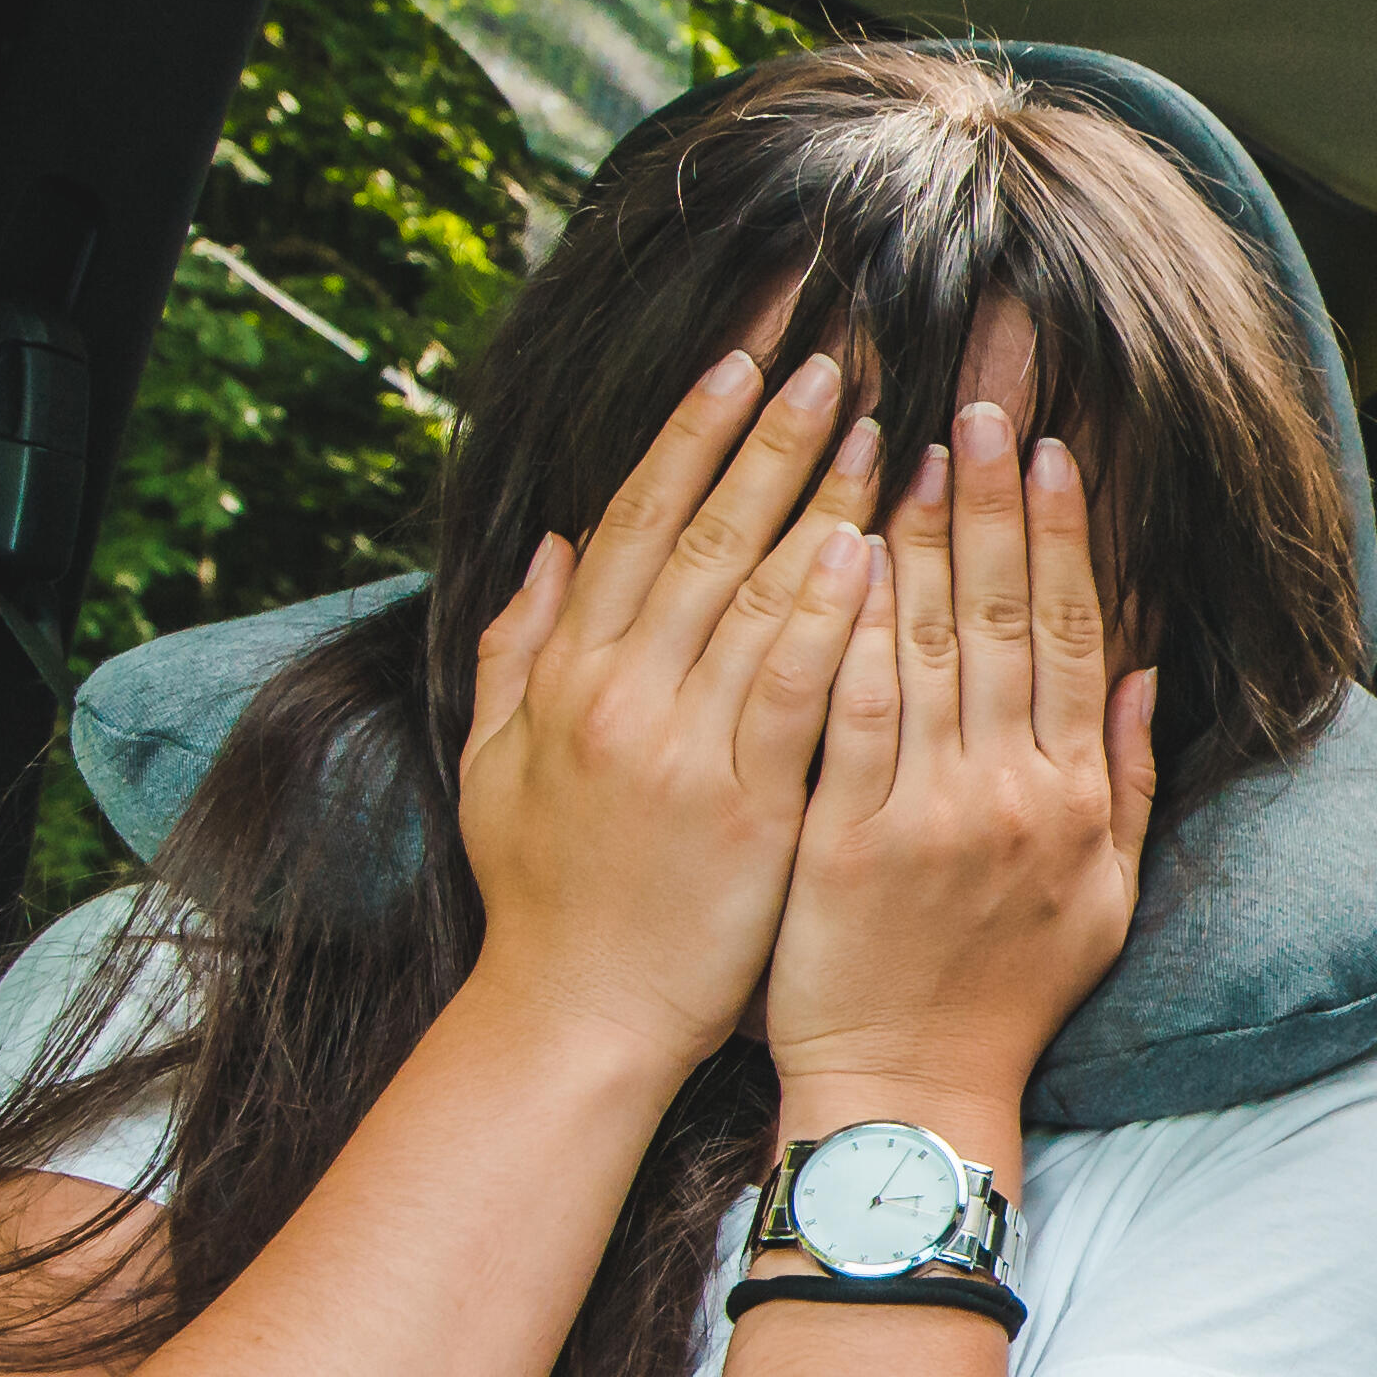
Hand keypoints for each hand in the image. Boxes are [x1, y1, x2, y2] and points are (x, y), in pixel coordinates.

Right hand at [454, 348, 882, 1071]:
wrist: (579, 1015)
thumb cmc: (549, 892)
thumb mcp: (498, 761)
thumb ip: (516, 649)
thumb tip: (547, 545)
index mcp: (566, 675)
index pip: (637, 523)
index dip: (691, 436)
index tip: (741, 361)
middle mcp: (618, 694)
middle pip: (704, 538)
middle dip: (769, 440)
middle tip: (831, 362)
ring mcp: (679, 747)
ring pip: (756, 597)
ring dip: (819, 504)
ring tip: (878, 429)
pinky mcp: (744, 806)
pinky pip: (794, 692)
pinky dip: (828, 618)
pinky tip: (872, 552)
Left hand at [763, 402, 1158, 1139]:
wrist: (912, 1091)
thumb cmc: (1005, 998)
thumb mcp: (1105, 897)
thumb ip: (1128, 781)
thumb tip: (1148, 675)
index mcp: (1079, 798)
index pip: (1081, 636)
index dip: (1068, 538)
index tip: (1052, 453)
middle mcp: (1019, 793)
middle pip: (1013, 619)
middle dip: (996, 504)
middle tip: (978, 406)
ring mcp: (934, 813)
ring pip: (934, 646)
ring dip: (924, 538)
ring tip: (907, 447)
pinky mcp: (851, 838)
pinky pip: (853, 710)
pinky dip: (850, 629)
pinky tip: (841, 552)